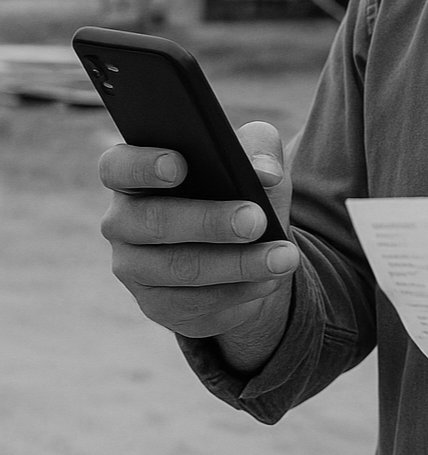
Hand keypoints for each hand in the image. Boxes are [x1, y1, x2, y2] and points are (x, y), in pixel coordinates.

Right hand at [98, 121, 298, 364]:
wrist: (244, 249)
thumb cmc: (237, 189)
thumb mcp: (252, 160)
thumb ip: (259, 149)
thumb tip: (266, 173)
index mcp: (133, 175)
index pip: (117, 167)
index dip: (143, 166)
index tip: (179, 166)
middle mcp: (122, 222)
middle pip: (152, 221)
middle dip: (208, 221)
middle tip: (255, 220)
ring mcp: (134, 269)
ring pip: (180, 268)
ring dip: (237, 263)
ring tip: (283, 256)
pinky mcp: (157, 306)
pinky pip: (195, 303)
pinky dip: (239, 291)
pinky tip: (270, 280)